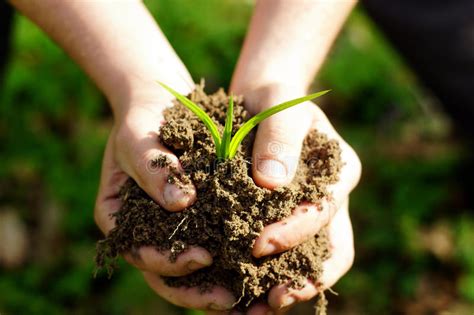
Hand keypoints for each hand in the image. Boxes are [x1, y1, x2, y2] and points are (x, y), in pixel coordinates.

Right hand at [94, 99, 235, 311]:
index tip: (202, 258)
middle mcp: (143, 230)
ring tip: (252, 301)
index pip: (139, 253)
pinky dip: (233, 260)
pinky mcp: (197, 217)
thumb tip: (181, 204)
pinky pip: (213, 243)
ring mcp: (170, 226)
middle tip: (232, 299)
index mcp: (118, 220)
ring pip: (191, 268)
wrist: (158, 102)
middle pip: (165, 273)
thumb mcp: (139, 138)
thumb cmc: (140, 118)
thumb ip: (155, 170)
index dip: (168, 262)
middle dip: (197, 291)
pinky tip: (262, 268)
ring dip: (219, 288)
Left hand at [233, 84, 360, 313]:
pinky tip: (245, 296)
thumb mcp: (279, 104)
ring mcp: (313, 213)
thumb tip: (271, 183)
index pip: (324, 210)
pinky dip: (271, 278)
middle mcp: (333, 198)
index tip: (259, 245)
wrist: (260, 105)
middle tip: (272, 299)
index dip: (295, 232)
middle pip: (330, 248)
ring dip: (290, 288)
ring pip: (312, 260)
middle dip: (303, 276)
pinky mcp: (289, 222)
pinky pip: (288, 256)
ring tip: (258, 311)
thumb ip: (279, 137)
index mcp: (340, 171)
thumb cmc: (273, 100)